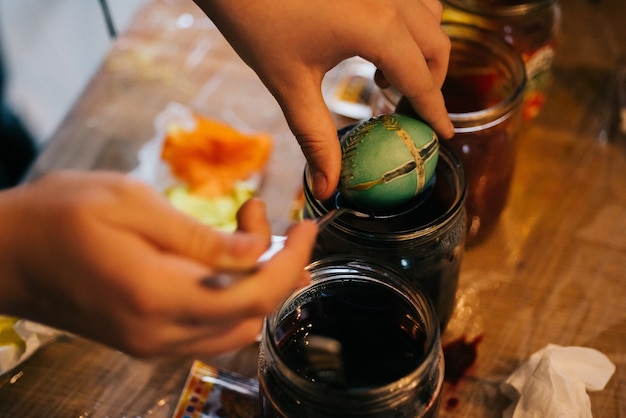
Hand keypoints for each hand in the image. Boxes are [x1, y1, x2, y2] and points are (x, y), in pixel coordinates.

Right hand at [0, 171, 316, 356]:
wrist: (3, 253)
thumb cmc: (59, 214)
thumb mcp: (132, 204)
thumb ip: (200, 237)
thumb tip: (256, 251)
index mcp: (157, 295)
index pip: (253, 295)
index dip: (291, 261)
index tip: (307, 226)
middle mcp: (159, 333)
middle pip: (251, 316)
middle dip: (280, 269)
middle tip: (273, 223)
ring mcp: (151, 343)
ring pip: (234, 329)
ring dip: (257, 286)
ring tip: (249, 237)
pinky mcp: (145, 339)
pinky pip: (208, 330)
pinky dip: (232, 300)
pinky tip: (226, 265)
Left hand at [194, 0, 452, 199]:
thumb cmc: (256, 19)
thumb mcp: (289, 82)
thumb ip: (315, 137)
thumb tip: (327, 188)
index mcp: (378, 28)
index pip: (421, 78)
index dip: (435, 110)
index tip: (443, 134)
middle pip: (436, 45)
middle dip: (430, 81)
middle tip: (403, 109)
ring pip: (429, 14)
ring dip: (422, 48)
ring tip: (386, 75)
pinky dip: (407, 22)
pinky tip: (374, 40)